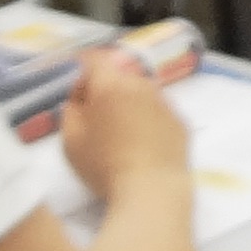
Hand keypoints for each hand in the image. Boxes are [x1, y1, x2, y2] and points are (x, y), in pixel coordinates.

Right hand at [59, 45, 188, 202]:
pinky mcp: (181, 122)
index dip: (81, 72)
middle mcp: (142, 85)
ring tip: (121, 135)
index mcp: (111, 84)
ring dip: (129, 105)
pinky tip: (143, 145)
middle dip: (105, 91)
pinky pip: (159, 113)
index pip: (94, 60)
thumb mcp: (71, 140)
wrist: (153, 190)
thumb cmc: (104, 165)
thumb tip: (78, 101)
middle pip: (119, 77)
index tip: (76, 92)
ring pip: (141, 94)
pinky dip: (149, 121)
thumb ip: (70, 111)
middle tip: (95, 118)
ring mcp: (165, 103)